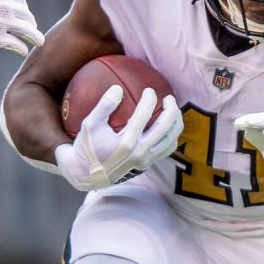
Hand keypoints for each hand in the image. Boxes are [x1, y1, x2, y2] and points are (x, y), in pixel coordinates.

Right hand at [0, 0, 43, 55]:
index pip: (19, 0)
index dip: (23, 9)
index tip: (23, 15)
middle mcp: (5, 6)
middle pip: (26, 15)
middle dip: (30, 22)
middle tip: (32, 29)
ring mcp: (3, 22)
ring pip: (26, 30)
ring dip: (34, 36)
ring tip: (39, 42)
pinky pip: (15, 43)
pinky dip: (21, 47)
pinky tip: (23, 50)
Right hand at [55, 85, 181, 190]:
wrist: (87, 175)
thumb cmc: (88, 146)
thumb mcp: (89, 124)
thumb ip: (104, 106)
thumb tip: (118, 88)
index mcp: (126, 142)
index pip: (144, 116)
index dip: (150, 99)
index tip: (149, 90)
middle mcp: (140, 152)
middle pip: (165, 127)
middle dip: (171, 109)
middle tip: (169, 98)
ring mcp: (146, 160)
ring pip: (171, 140)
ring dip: (176, 122)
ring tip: (173, 110)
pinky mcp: (148, 165)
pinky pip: (167, 149)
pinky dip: (171, 136)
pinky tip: (168, 126)